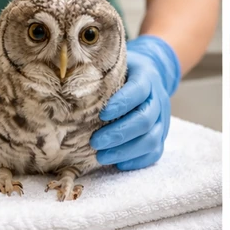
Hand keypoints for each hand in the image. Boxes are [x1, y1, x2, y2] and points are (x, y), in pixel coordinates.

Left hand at [90, 35, 179, 170]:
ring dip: (125, 151)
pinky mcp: (161, 136)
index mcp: (146, 77)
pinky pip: (155, 152)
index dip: (122, 103)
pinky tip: (118, 164)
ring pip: (151, 139)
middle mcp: (157, 99)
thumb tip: (66, 80)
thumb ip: (100, 72)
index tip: (101, 114)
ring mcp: (162, 120)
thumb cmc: (124, 72)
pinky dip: (137, 161)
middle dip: (118, 134)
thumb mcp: (115, 64)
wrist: (152, 74)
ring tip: (101, 157)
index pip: (138, 90)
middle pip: (144, 120)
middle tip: (95, 142)